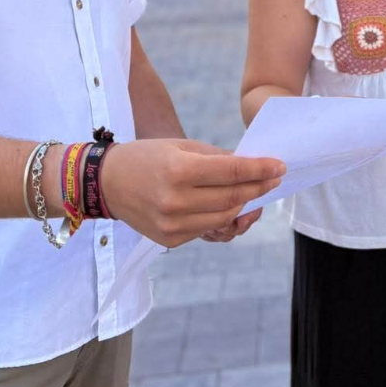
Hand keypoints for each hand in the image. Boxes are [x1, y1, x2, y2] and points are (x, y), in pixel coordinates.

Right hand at [100, 140, 284, 248]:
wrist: (106, 183)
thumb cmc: (147, 157)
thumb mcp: (181, 147)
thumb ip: (217, 158)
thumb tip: (251, 166)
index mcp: (179, 171)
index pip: (233, 172)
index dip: (260, 169)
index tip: (279, 166)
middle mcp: (176, 201)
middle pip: (233, 198)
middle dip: (258, 188)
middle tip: (273, 179)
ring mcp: (172, 224)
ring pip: (224, 218)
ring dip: (244, 205)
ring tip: (254, 193)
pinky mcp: (170, 239)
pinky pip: (206, 229)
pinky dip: (221, 217)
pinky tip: (228, 206)